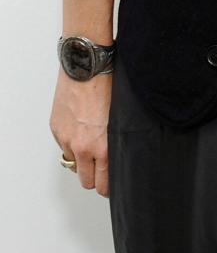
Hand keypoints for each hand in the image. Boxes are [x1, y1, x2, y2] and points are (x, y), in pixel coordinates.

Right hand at [50, 68, 111, 196]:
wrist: (88, 66)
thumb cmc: (110, 84)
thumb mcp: (122, 115)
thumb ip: (119, 138)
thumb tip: (121, 152)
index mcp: (104, 145)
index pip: (104, 182)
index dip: (109, 186)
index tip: (112, 185)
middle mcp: (84, 147)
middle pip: (87, 181)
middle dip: (95, 178)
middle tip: (102, 170)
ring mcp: (68, 139)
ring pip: (75, 165)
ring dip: (83, 160)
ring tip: (93, 146)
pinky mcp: (57, 130)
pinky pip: (65, 147)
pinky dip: (72, 144)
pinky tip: (83, 129)